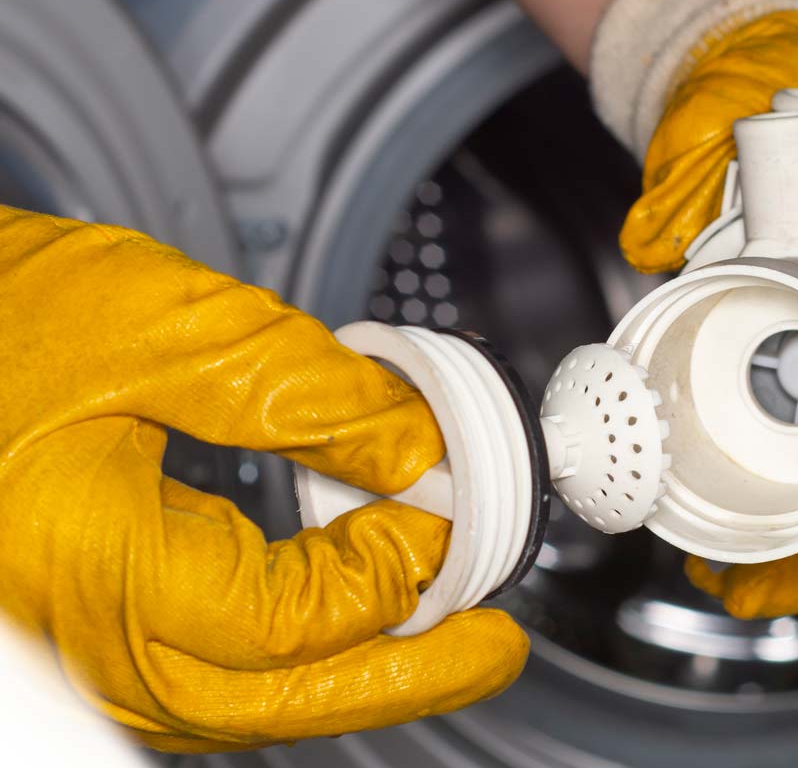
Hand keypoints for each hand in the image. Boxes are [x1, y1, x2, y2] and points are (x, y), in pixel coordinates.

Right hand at [0, 206, 527, 751]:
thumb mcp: (154, 324)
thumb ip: (299, 389)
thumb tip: (412, 444)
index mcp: (94, 573)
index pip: (293, 619)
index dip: (391, 565)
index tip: (446, 501)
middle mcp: (80, 643)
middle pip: (279, 700)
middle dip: (403, 677)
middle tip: (494, 649)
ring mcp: (75, 649)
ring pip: (244, 701)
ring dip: (351, 669)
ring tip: (442, 635)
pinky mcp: (80, 625)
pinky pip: (204, 669)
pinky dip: (290, 651)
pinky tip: (342, 614)